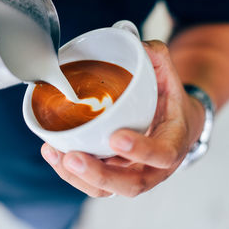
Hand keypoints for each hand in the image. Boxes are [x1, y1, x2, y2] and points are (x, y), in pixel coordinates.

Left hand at [41, 40, 205, 196]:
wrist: (175, 126)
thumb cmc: (171, 104)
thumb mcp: (170, 78)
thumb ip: (155, 57)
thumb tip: (130, 40)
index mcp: (173, 143)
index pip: (162, 154)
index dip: (141, 151)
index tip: (116, 138)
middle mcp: (154, 168)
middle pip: (130, 184)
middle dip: (99, 174)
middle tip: (73, 157)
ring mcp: (132, 173)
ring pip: (106, 188)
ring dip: (77, 177)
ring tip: (55, 154)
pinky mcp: (114, 174)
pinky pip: (93, 182)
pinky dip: (70, 172)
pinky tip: (53, 153)